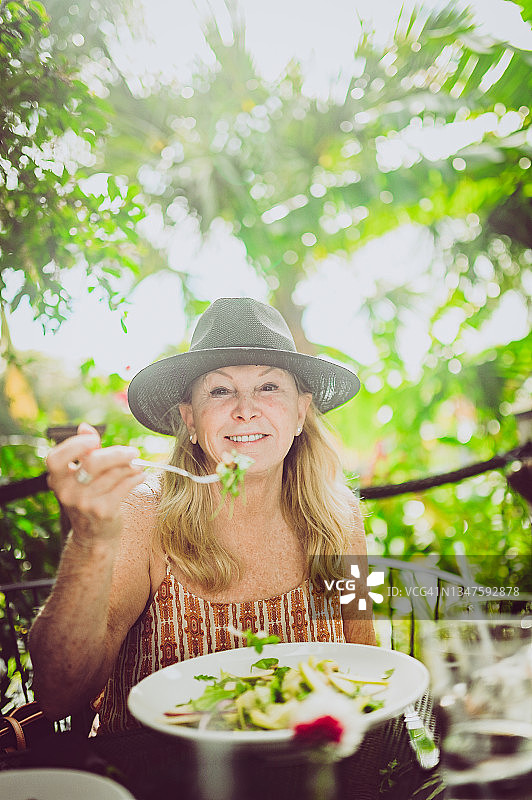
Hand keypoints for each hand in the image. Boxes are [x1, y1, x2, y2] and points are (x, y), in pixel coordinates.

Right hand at [46, 423, 144, 540]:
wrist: (94, 536)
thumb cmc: (89, 499)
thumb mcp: (80, 476)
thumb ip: (84, 452)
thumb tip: (85, 427)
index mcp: (58, 480)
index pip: (55, 459)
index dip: (74, 445)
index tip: (93, 439)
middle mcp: (67, 492)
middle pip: (93, 462)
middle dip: (117, 453)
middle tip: (133, 452)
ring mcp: (85, 503)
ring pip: (113, 473)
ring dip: (131, 466)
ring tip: (137, 465)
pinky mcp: (103, 511)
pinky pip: (124, 486)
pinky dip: (136, 478)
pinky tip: (140, 476)